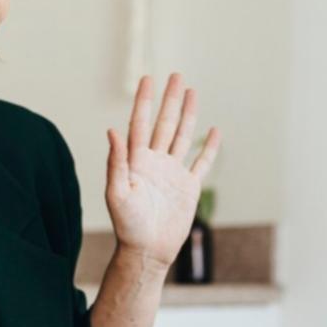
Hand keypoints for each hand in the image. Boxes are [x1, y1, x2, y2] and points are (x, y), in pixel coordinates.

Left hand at [105, 73, 220, 267]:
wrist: (147, 251)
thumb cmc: (127, 225)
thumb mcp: (117, 193)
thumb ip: (116, 162)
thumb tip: (112, 131)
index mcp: (136, 161)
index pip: (140, 123)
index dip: (144, 101)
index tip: (148, 79)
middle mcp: (155, 162)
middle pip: (165, 123)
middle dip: (170, 99)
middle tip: (176, 76)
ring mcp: (173, 173)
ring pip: (182, 136)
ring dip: (188, 114)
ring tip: (192, 92)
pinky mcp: (188, 187)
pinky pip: (201, 162)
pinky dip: (209, 147)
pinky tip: (214, 131)